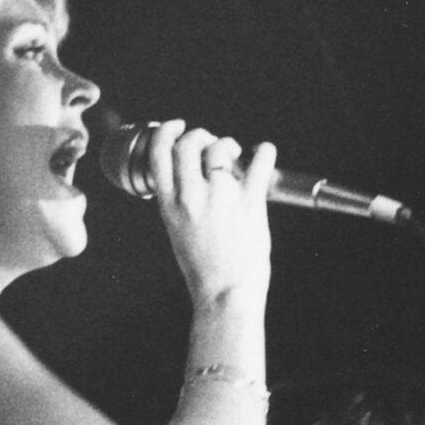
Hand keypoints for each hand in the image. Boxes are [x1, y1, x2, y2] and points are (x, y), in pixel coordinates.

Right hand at [149, 118, 275, 309]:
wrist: (226, 297)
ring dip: (228, 144)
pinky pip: (260, 160)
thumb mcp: (178, 234)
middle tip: (211, 145)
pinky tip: (263, 153)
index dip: (167, 132)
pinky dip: (265, 151)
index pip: (160, 153)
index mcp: (170, 206)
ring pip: (221, 148)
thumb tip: (195, 175)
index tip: (177, 127)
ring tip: (235, 154)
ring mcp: (221, 197)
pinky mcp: (250, 202)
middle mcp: (193, 197)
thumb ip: (181, 203)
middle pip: (189, 143)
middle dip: (200, 135)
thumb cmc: (205, 272)